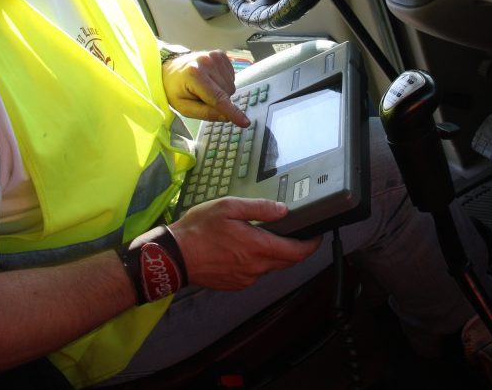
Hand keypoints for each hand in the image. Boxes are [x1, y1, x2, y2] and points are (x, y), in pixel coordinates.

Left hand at [161, 50, 249, 125]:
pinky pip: (231, 76)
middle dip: (219, 100)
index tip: (245, 122)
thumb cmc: (175, 89)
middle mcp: (207, 62)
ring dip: (222, 91)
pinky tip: (211, 79)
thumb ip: (205, 113)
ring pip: (231, 85)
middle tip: (203, 97)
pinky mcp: (220, 54)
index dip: (232, 112)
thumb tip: (227, 117)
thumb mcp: (184, 107)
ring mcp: (214, 56)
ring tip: (205, 87)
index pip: (218, 98)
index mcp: (195, 75)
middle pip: (227, 93)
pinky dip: (223, 82)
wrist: (170, 68)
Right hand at [169, 197, 322, 289]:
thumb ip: (259, 208)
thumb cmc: (199, 230)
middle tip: (294, 233)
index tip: (317, 236)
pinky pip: (255, 273)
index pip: (297, 252)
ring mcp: (246, 278)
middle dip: (295, 249)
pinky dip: (257, 262)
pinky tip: (244, 249)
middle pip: (287, 261)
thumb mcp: (229, 207)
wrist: (174, 256)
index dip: (312, 245)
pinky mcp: (236, 284)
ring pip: (270, 267)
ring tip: (263, 237)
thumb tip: (282, 210)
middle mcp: (256, 267)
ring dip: (273, 254)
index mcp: (258, 247)